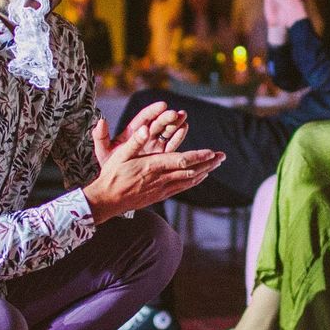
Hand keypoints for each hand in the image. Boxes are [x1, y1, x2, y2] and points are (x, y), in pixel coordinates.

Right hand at [83, 125, 224, 221]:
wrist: (107, 201)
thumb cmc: (112, 175)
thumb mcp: (120, 154)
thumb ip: (135, 141)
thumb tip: (146, 129)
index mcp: (152, 166)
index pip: (181, 160)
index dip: (198, 156)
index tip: (212, 152)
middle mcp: (160, 179)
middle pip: (190, 171)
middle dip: (208, 163)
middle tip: (222, 156)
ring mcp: (161, 189)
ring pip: (188, 180)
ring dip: (204, 171)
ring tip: (216, 164)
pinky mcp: (159, 195)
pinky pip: (181, 188)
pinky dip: (193, 181)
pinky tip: (200, 177)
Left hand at [92, 102, 187, 164]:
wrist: (116, 184)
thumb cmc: (109, 165)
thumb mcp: (103, 151)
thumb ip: (101, 137)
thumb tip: (101, 121)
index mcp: (132, 133)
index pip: (143, 118)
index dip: (153, 111)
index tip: (162, 105)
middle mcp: (145, 136)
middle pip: (157, 123)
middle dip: (166, 117)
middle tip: (174, 113)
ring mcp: (154, 145)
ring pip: (166, 131)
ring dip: (175, 123)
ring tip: (183, 115)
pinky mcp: (162, 155)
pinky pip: (171, 144)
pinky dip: (178, 136)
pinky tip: (184, 127)